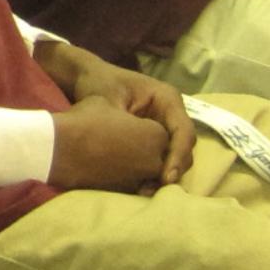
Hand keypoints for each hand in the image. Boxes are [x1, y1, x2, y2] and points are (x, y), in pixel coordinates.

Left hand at [34, 45, 193, 184]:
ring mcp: (163, 125)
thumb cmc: (98, 83)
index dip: (178, 156)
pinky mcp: (153, 137)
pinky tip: (141, 185)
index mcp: (167, 99)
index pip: (183, 131)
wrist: (85, 78)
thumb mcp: (109, 99)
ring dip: (165, 173)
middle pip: (183, 146)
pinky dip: (154, 171)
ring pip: (174, 154)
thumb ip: (124, 123)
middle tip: (156, 188)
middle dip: (173, 168)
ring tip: (147, 190)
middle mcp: (171, 113)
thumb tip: (140, 152)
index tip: (166, 178)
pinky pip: (160, 155)